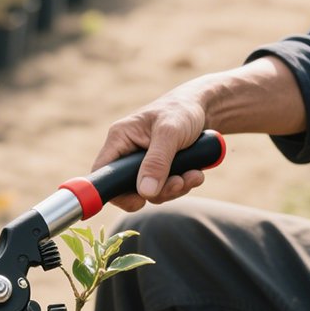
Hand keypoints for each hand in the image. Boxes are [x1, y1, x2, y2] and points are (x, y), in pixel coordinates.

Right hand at [91, 80, 211, 210]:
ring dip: (174, 188)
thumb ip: (157, 161)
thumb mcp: (170, 132)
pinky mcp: (160, 170)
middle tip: (178, 183)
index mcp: (120, 139)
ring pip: (150, 192)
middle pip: (129, 188)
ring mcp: (144, 164)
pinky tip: (196, 173)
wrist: (206, 108)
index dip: (113, 191)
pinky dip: (182, 185)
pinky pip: (165, 189)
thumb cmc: (182, 110)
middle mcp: (128, 153)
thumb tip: (145, 193)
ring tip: (193, 175)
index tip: (137, 202)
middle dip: (157, 192)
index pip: (103, 171)